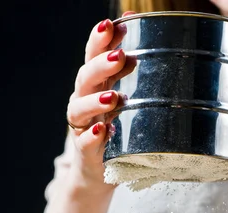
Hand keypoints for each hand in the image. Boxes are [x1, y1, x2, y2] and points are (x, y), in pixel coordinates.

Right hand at [66, 15, 135, 189]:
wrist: (98, 172)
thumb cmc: (115, 130)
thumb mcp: (126, 100)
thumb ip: (132, 71)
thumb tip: (148, 28)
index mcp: (95, 85)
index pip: (92, 57)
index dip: (98, 41)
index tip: (111, 25)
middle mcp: (83, 102)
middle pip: (84, 78)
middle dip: (99, 65)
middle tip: (119, 56)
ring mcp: (83, 127)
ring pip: (78, 109)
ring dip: (94, 101)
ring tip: (112, 97)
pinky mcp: (85, 152)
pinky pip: (84, 143)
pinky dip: (91, 137)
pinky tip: (102, 131)